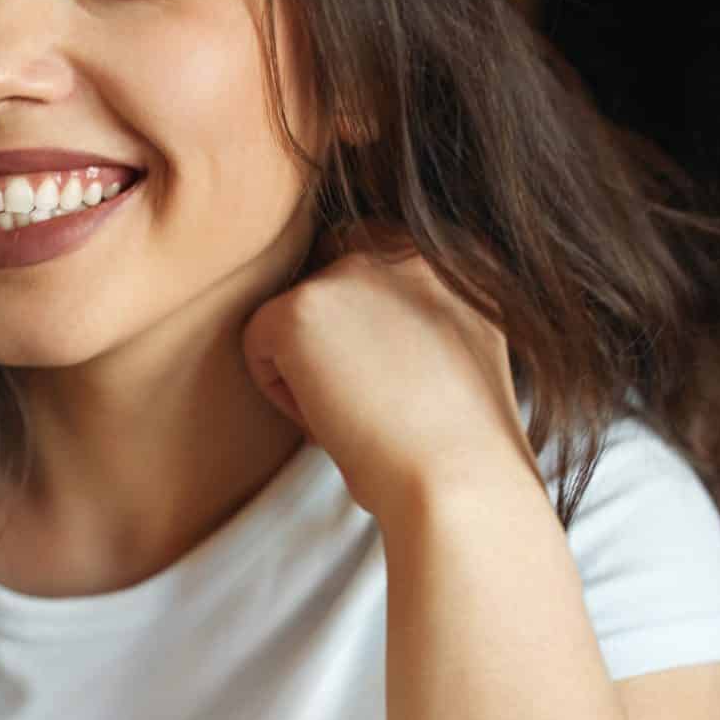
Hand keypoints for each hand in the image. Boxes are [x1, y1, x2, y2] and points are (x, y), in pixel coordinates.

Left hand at [240, 229, 538, 521]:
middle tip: (365, 399)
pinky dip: (280, 391)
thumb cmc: (461, 442)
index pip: (375, 256)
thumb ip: (418, 314)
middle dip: (329, 333)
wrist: (459, 477)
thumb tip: (354, 321)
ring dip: (310, 365)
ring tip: (357, 413)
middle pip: (326, 274)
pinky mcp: (301, 306)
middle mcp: (410, 242)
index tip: (384, 376)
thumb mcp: (460, 349)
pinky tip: (330, 420)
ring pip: (294, 312)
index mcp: (459, 253)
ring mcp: (355, 268)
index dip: (362, 321)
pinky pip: (257, 343)